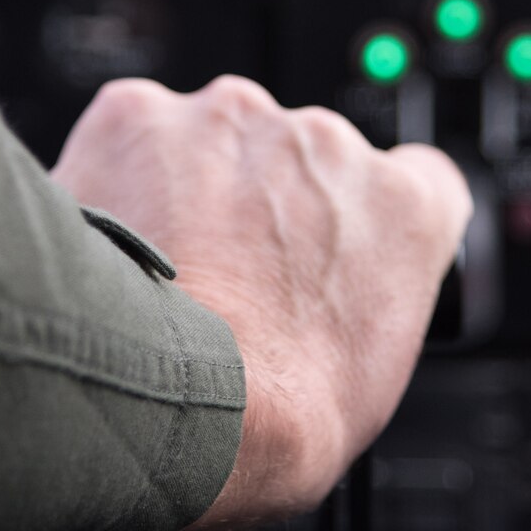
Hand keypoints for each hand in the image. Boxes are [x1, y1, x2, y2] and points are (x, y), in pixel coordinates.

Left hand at [52, 76, 471, 530]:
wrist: (169, 405)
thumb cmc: (271, 415)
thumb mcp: (371, 377)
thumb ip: (361, 300)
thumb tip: (322, 307)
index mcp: (402, 208)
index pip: (415, 178)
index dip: (362, 215)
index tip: (330, 246)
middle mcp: (323, 144)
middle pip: (298, 161)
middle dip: (264, 208)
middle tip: (227, 279)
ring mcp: (231, 121)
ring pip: (212, 143)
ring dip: (191, 189)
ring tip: (164, 273)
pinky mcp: (141, 115)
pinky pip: (131, 137)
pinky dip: (119, 179)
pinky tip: (115, 243)